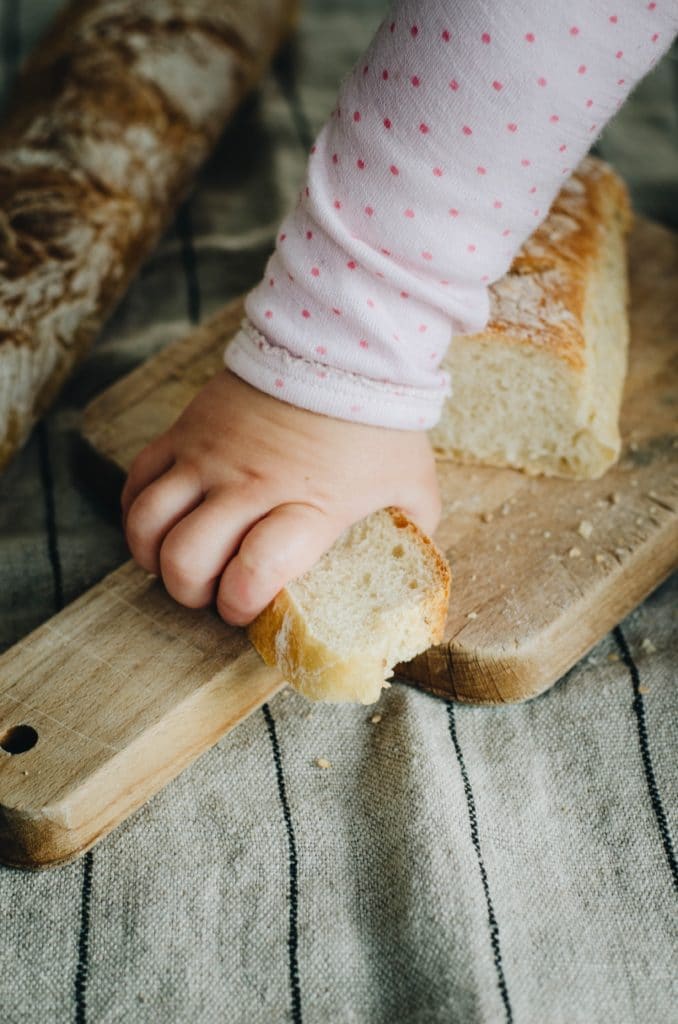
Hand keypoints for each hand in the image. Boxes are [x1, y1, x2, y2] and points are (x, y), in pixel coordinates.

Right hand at [120, 368, 440, 625]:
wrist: (340, 345)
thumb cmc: (378, 422)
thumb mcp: (412, 485)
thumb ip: (409, 532)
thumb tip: (405, 568)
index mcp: (308, 506)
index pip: (254, 572)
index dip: (240, 605)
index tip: (246, 610)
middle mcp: (250, 485)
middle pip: (188, 559)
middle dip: (192, 593)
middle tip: (211, 594)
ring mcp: (210, 456)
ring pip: (149, 523)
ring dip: (155, 558)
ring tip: (176, 565)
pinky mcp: (186, 431)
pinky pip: (137, 479)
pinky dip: (136, 512)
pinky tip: (156, 527)